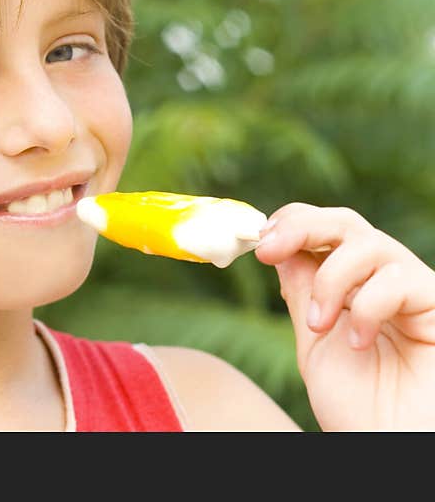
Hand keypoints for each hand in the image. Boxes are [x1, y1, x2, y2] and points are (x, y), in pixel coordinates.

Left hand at [254, 202, 434, 430]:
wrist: (394, 448)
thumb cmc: (361, 410)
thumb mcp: (314, 344)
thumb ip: (302, 294)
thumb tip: (280, 250)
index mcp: (352, 286)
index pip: (324, 232)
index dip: (291, 224)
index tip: (258, 238)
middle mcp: (384, 280)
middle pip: (346, 223)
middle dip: (301, 227)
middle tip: (268, 250)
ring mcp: (413, 290)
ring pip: (369, 243)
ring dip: (330, 279)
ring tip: (319, 325)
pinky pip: (399, 279)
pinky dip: (367, 306)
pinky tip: (358, 341)